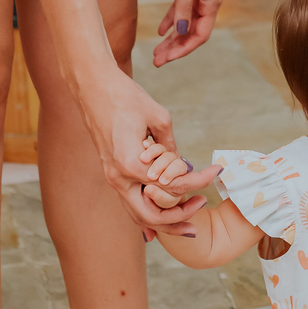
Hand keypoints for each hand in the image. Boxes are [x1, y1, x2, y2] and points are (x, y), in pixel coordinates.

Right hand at [81, 68, 211, 236]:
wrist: (91, 86)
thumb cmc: (125, 96)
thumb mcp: (159, 118)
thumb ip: (172, 146)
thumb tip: (182, 165)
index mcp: (130, 165)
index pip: (173, 186)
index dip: (199, 181)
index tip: (216, 172)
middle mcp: (118, 178)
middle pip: (151, 216)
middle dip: (179, 218)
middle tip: (201, 206)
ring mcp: (111, 177)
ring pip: (137, 215)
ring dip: (163, 221)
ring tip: (187, 222)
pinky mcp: (110, 173)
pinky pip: (130, 202)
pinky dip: (147, 212)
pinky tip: (162, 220)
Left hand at [153, 0, 221, 66]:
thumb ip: (183, 7)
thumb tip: (179, 32)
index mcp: (211, 2)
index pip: (199, 35)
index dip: (183, 49)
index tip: (166, 59)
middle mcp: (208, 1)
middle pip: (192, 32)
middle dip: (175, 48)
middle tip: (157, 61)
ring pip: (186, 22)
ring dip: (173, 38)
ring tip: (157, 51)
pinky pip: (182, 8)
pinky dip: (172, 19)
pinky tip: (162, 29)